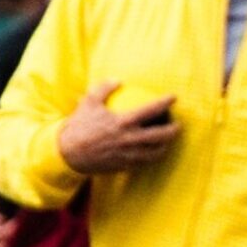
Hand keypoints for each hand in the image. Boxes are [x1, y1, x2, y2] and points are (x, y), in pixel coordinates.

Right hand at [57, 81, 178, 175]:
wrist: (69, 154)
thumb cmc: (79, 125)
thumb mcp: (89, 101)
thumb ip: (104, 88)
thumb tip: (118, 80)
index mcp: (123, 121)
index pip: (151, 110)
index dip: (165, 102)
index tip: (174, 97)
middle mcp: (129, 139)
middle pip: (160, 135)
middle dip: (174, 130)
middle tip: (178, 125)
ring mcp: (128, 154)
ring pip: (156, 152)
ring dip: (166, 146)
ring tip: (169, 141)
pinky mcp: (125, 166)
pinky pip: (145, 162)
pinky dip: (153, 157)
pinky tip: (154, 152)